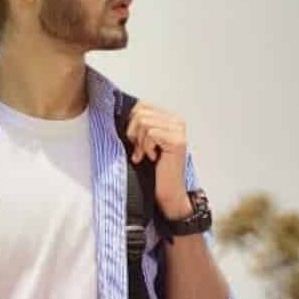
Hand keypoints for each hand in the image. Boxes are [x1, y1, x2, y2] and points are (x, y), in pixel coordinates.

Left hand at [125, 102, 191, 216]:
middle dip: (134, 133)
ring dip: (140, 142)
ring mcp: (179, 130)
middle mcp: (177, 121)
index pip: (142, 105)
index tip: (135, 142)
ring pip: (143, 122)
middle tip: (140, 150)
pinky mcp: (177, 141)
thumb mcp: (143, 142)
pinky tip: (153, 158)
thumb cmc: (153, 170)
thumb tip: (119, 112)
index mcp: (169, 118)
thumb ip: (138, 125)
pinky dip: (146, 147)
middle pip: (140, 112)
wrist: (167, 192)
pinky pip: (150, 133)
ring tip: (146, 155)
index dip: (131, 123)